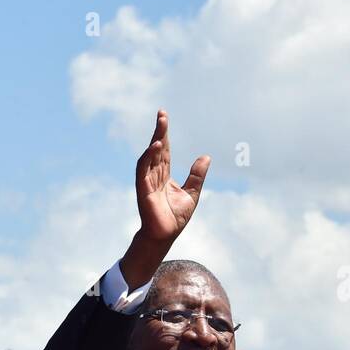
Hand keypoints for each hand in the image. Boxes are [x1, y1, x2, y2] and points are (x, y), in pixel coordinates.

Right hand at [120, 110, 210, 288]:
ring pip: (150, 156)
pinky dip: (148, 157)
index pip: (164, 150)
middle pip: (156, 149)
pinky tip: (155, 146)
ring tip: (161, 124)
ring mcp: (147, 181)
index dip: (164, 134)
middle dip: (159, 131)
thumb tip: (206, 156)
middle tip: (162, 114)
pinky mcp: (143, 189)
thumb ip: (197, 175)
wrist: (165, 235)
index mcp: (164, 175)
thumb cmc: (175, 218)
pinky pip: (143, 170)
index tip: (163, 116)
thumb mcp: (192, 193)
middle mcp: (154, 175)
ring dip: (154, 140)